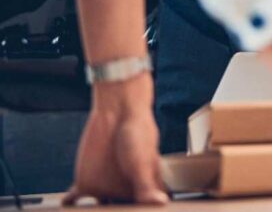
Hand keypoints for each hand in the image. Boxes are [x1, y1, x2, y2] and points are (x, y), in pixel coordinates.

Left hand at [62, 74, 167, 205]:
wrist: (117, 112)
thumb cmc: (138, 134)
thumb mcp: (142, 162)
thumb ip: (146, 187)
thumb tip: (161, 203)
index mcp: (144, 190)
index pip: (142, 210)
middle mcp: (123, 192)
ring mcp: (104, 189)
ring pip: (97, 210)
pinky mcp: (86, 183)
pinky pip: (75, 199)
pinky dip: (70, 204)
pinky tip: (68, 204)